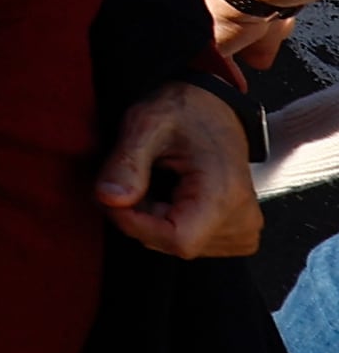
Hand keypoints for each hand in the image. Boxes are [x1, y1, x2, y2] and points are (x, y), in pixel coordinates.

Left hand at [96, 81, 263, 259]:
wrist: (214, 108)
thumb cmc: (184, 111)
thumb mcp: (145, 124)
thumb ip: (126, 163)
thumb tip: (109, 199)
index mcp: (225, 194)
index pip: (177, 240)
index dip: (135, 223)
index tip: (113, 196)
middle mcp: (243, 219)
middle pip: (175, 243)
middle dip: (140, 217)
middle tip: (133, 179)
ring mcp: (244, 230)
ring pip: (179, 244)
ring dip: (154, 219)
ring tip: (157, 181)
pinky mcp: (239, 234)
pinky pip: (193, 242)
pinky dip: (172, 222)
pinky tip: (173, 195)